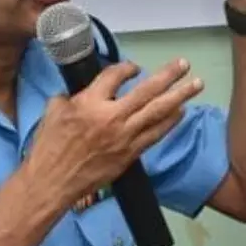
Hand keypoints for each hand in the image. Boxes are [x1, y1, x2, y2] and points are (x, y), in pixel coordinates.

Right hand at [24, 59, 203, 208]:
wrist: (52, 181)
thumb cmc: (49, 146)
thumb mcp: (54, 110)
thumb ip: (73, 97)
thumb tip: (85, 93)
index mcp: (90, 102)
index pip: (115, 75)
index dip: (127, 68)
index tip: (134, 68)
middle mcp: (112, 117)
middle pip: (147, 90)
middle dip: (169, 75)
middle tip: (184, 64)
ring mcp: (124, 137)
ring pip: (158, 112)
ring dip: (179, 96)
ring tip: (196, 84)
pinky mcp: (130, 154)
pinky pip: (156, 134)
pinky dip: (170, 122)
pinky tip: (181, 112)